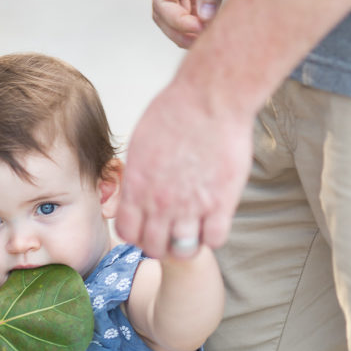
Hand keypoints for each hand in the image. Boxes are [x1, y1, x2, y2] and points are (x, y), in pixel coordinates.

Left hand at [116, 76, 254, 259]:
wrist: (209, 101)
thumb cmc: (174, 112)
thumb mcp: (140, 144)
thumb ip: (137, 174)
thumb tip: (135, 190)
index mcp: (137, 189)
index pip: (128, 232)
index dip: (137, 233)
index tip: (147, 226)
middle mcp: (161, 204)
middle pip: (154, 247)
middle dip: (160, 243)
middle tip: (171, 230)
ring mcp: (191, 207)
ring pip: (183, 250)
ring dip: (187, 243)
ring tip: (193, 228)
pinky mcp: (221, 204)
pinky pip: (214, 239)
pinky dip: (213, 235)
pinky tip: (214, 218)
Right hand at [152, 0, 249, 47]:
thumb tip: (204, 17)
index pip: (161, 1)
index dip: (175, 19)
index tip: (196, 27)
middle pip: (165, 14)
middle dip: (179, 31)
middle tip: (201, 42)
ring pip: (181, 15)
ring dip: (191, 29)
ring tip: (210, 38)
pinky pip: (198, 8)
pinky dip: (204, 21)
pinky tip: (216, 28)